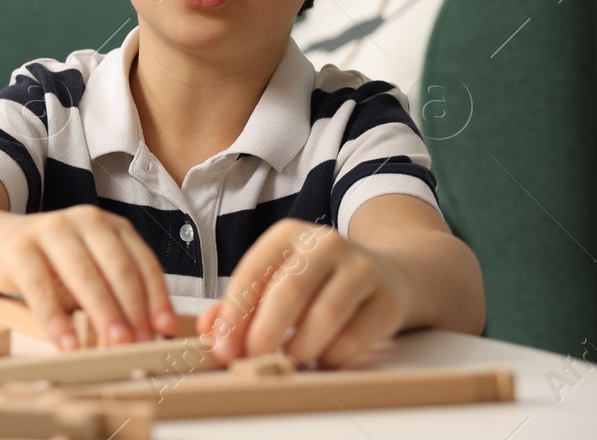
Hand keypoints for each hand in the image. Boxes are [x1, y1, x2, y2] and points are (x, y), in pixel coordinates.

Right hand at [0, 203, 180, 349]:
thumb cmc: (50, 263)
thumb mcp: (89, 269)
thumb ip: (115, 292)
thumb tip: (148, 333)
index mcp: (109, 225)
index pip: (142, 261)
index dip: (156, 296)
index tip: (164, 328)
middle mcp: (84, 220)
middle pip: (117, 267)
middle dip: (133, 308)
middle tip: (142, 342)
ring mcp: (50, 229)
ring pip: (84, 274)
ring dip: (103, 313)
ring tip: (114, 344)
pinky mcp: (19, 246)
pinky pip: (40, 287)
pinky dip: (55, 319)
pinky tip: (67, 343)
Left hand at [199, 218, 409, 367]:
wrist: (386, 274)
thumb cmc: (316, 282)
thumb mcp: (275, 279)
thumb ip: (239, 304)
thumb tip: (209, 331)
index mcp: (287, 235)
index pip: (253, 272)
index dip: (234, 314)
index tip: (223, 348)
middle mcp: (325, 244)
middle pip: (289, 291)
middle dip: (265, 333)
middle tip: (253, 360)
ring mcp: (361, 268)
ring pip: (324, 317)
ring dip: (300, 349)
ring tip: (288, 361)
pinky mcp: (387, 299)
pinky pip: (354, 338)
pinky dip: (331, 357)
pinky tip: (322, 358)